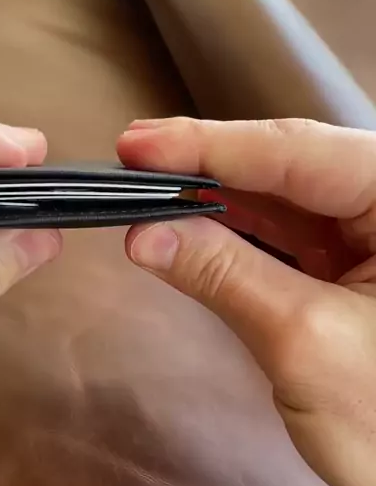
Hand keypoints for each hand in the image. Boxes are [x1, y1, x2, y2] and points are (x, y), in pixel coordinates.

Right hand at [118, 117, 375, 485]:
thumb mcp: (302, 341)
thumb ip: (224, 275)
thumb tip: (145, 234)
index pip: (299, 152)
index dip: (209, 145)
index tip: (136, 144)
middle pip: (292, 167)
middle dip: (211, 168)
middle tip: (133, 161)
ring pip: (290, 201)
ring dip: (221, 202)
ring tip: (152, 194)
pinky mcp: (363, 270)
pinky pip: (297, 238)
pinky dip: (244, 237)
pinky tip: (196, 229)